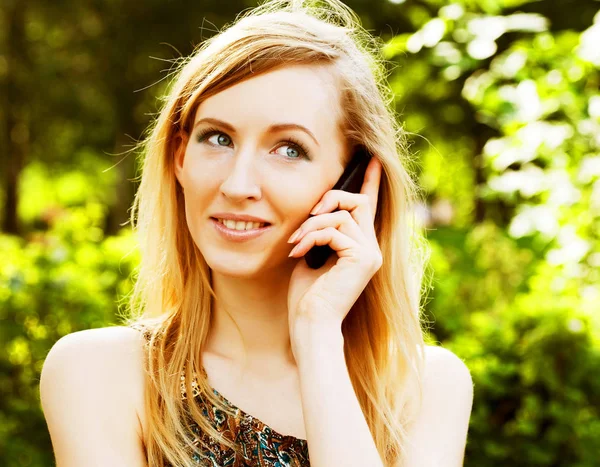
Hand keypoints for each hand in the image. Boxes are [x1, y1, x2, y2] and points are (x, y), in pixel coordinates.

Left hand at [286, 156, 382, 334]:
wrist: (310, 325)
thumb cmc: (307, 297)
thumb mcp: (311, 256)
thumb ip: (320, 234)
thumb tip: (315, 214)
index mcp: (361, 247)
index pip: (368, 207)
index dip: (370, 181)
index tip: (371, 159)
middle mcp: (372, 249)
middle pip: (357, 202)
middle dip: (329, 200)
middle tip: (306, 219)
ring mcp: (370, 254)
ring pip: (342, 214)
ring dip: (312, 225)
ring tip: (295, 244)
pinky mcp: (362, 258)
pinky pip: (335, 229)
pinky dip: (312, 236)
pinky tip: (298, 253)